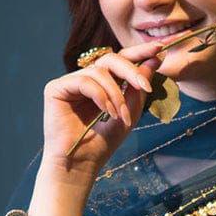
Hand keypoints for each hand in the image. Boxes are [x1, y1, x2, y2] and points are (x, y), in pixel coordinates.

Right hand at [38, 35, 190, 185]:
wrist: (80, 166)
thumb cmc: (102, 144)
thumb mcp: (129, 113)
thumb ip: (139, 87)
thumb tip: (155, 59)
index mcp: (100, 84)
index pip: (120, 61)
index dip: (139, 53)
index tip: (159, 49)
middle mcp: (83, 80)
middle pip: (110, 59)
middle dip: (131, 70)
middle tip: (145, 86)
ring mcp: (69, 83)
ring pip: (99, 71)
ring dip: (116, 94)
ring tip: (121, 116)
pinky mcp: (55, 88)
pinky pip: (85, 81)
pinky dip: (101, 96)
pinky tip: (107, 113)